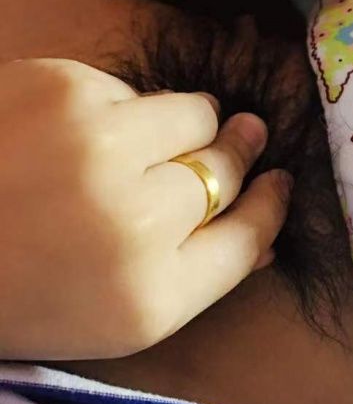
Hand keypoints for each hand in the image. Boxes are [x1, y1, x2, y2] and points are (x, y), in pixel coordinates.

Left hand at [0, 58, 291, 360]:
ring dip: (181, 123)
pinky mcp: (63, 87)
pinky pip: (130, 90)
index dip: (271, 203)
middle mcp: (137, 218)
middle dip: (231, 153)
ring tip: (130, 143)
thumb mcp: (115, 317)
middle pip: (228, 166)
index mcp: (150, 296)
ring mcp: (100, 143)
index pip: (251, 235)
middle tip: (227, 140)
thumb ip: (200, 272)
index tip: (276, 180)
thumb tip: (268, 219)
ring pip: (194, 111)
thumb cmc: (19, 287)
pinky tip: (69, 135)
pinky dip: (115, 110)